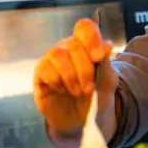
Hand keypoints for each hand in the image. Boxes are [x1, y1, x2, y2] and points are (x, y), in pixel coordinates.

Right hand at [33, 19, 118, 133]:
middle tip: (89, 88)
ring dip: (71, 76)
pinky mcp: (40, 74)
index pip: (84, 28)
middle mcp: (67, 48)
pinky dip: (58, 83)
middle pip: (73, 45)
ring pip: (57, 54)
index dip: (91, 39)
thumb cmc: (96, 96)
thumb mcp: (108, 81)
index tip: (99, 57)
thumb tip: (107, 45)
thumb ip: (106, 63)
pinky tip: (63, 91)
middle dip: (84, 69)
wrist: (82, 119)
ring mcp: (52, 60)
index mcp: (85, 45)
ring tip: (78, 91)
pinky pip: (45, 70)